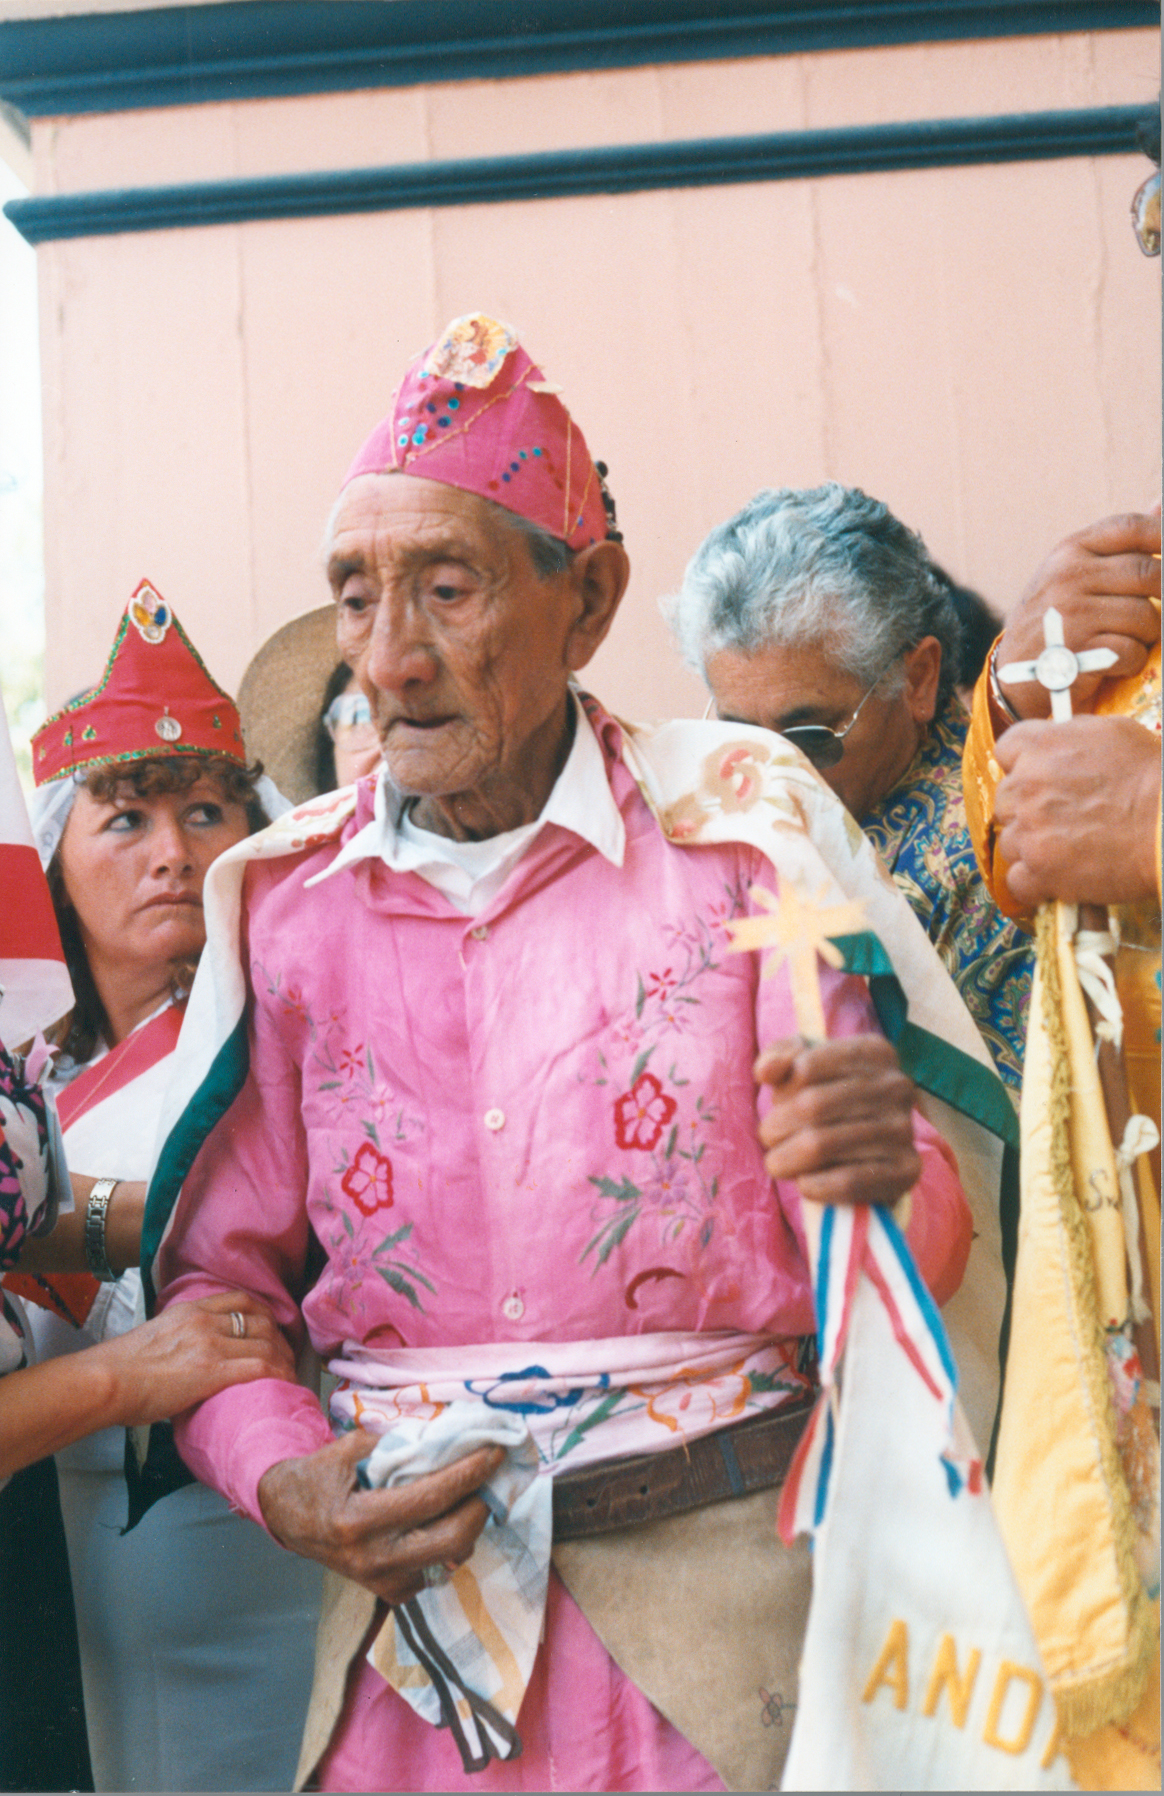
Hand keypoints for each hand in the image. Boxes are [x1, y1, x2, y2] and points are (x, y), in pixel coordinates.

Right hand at [97, 1290, 295, 1427]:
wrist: (105, 1381)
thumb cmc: (119, 1369)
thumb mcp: (155, 1337)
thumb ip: (179, 1339)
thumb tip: (189, 1360)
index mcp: (190, 1310)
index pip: (241, 1300)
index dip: (265, 1313)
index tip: (274, 1327)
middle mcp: (204, 1321)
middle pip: (261, 1321)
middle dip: (280, 1338)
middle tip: (287, 1355)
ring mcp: (210, 1344)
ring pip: (266, 1344)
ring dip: (284, 1359)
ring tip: (289, 1373)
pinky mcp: (213, 1371)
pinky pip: (260, 1367)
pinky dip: (278, 1374)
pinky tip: (284, 1383)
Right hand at [257, 1430, 504, 1604]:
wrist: (288, 1517)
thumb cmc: (318, 1477)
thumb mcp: (348, 1448)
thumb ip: (394, 1441)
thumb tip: (446, 1430)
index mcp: (361, 1521)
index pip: (433, 1497)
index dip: (471, 1472)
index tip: (495, 1451)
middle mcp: (375, 1559)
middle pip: (453, 1537)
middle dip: (481, 1504)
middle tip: (491, 1477)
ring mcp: (383, 1582)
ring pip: (451, 1558)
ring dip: (469, 1524)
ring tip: (473, 1495)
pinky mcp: (390, 1593)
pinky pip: (437, 1571)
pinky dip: (448, 1545)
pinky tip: (445, 1520)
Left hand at [755, 1035, 920, 1206]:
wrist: (870, 1152)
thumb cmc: (827, 1099)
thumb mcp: (802, 1068)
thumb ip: (778, 1059)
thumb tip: (766, 1071)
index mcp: (874, 1052)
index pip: (807, 1067)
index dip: (782, 1090)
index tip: (779, 1102)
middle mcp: (897, 1086)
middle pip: (812, 1105)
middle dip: (776, 1127)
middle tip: (769, 1138)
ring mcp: (904, 1128)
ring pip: (822, 1145)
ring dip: (786, 1159)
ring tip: (779, 1162)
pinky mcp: (907, 1170)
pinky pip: (848, 1181)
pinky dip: (814, 1185)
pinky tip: (805, 1183)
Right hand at [993, 513, 1159, 720]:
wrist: (1011, 676)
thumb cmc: (1053, 621)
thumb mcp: (1071, 574)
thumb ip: (1116, 545)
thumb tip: (1161, 505)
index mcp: (1070, 551)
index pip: (1131, 528)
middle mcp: (1068, 576)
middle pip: (1149, 572)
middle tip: (1157, 611)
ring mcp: (1072, 614)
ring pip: (1146, 615)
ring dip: (1149, 634)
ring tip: (1130, 639)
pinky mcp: (1077, 652)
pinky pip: (1132, 650)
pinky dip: (1132, 661)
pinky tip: (1115, 662)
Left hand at [995, 714, 1160, 905]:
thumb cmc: (1153, 777)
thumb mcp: (1112, 733)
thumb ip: (1071, 737)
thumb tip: (1057, 744)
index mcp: (1041, 746)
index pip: (1007, 752)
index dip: (1022, 767)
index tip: (1037, 779)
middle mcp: (1026, 786)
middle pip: (1005, 800)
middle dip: (1027, 809)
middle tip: (1060, 819)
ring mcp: (1029, 831)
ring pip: (1010, 843)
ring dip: (1032, 847)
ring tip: (1068, 850)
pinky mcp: (1039, 870)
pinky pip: (1018, 882)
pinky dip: (1035, 884)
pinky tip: (1058, 878)